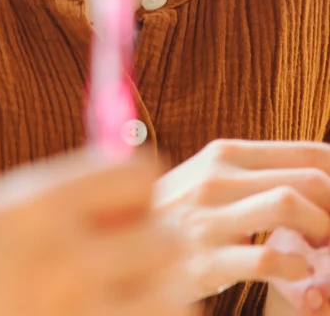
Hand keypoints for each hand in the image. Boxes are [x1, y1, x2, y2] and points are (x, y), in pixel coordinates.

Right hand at [0, 149, 192, 315]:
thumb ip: (12, 205)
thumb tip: (64, 197)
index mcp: (30, 211)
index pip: (131, 175)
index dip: (135, 179)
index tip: (123, 192)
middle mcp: (64, 264)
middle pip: (166, 239)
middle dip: (153, 239)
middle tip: (127, 248)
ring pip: (173, 301)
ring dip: (157, 295)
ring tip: (125, 294)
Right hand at [153, 140, 329, 301]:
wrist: (119, 242)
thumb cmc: (176, 213)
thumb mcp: (210, 178)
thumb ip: (254, 173)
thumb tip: (318, 174)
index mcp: (224, 154)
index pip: (308, 155)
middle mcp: (216, 178)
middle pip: (306, 180)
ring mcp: (208, 217)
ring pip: (287, 206)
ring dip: (321, 231)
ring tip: (321, 250)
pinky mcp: (205, 260)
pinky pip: (266, 259)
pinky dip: (295, 268)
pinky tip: (296, 273)